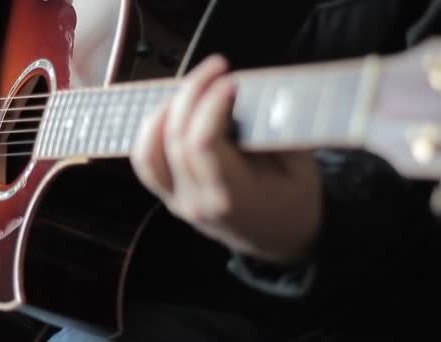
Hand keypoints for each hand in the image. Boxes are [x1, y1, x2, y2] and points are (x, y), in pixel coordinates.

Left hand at [130, 55, 321, 263]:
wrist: (278, 240)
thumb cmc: (293, 204)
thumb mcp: (304, 171)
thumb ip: (283, 133)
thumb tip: (263, 93)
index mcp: (233, 199)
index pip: (203, 145)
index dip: (211, 106)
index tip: (230, 80)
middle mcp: (197, 202)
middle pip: (175, 139)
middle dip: (192, 93)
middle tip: (216, 68)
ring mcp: (177, 201)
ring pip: (149, 150)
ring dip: (166, 110)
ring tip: (194, 87)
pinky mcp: (169, 195)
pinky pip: (146, 160)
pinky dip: (153, 129)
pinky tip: (174, 109)